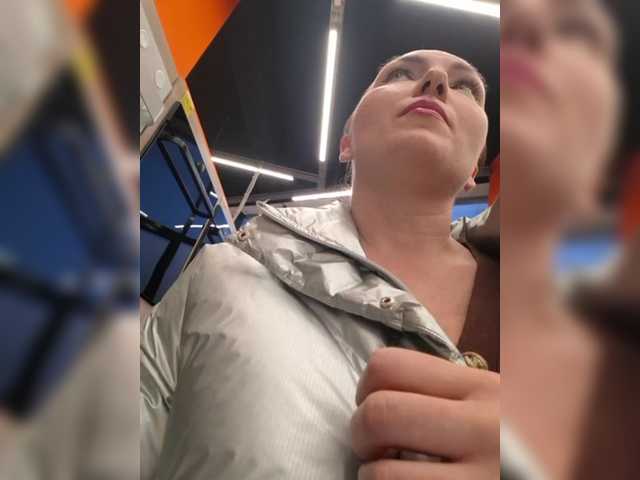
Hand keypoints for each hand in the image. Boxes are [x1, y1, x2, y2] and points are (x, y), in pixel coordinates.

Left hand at [351, 348, 498, 478]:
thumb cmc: (544, 454)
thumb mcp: (508, 407)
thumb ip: (461, 394)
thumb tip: (390, 391)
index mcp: (485, 388)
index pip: (390, 365)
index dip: (366, 388)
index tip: (373, 407)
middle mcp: (486, 426)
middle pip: (379, 412)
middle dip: (360, 434)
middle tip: (374, 450)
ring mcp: (483, 474)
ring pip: (382, 471)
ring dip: (373, 476)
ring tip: (392, 476)